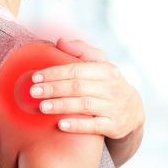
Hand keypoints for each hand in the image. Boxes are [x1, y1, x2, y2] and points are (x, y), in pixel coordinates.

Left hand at [30, 39, 144, 139]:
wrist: (134, 110)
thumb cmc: (109, 84)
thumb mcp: (101, 65)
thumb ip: (81, 51)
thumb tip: (60, 41)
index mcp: (106, 70)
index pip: (76, 69)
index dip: (55, 73)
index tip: (36, 77)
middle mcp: (111, 88)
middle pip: (78, 87)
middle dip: (53, 89)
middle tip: (33, 92)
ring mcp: (113, 108)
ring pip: (84, 105)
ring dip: (61, 105)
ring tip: (42, 107)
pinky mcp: (114, 126)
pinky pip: (93, 126)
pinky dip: (77, 125)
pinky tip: (60, 124)